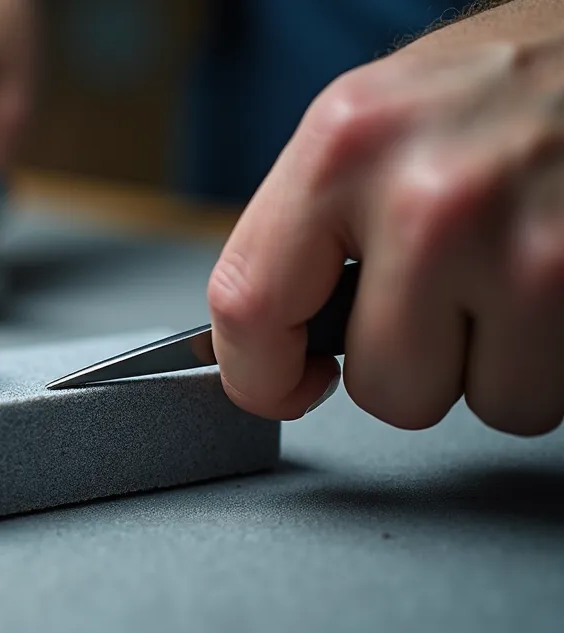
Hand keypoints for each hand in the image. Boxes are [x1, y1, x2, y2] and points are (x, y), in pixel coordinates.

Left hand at [207, 0, 563, 435]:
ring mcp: (525, 247)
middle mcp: (429, 195)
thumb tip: (266, 335)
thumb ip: (312, 221)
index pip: (249, 305)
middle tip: (448, 291)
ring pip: (480, 402)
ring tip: (513, 274)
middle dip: (415, 362)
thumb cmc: (511, 79)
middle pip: (383, 386)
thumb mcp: (377, 116)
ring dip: (495, 363)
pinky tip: (553, 285)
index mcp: (347, 143)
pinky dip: (551, 359)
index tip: (285, 383)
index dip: (262, 374)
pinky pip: (547, 394)